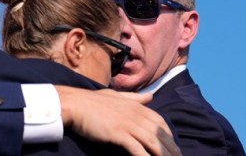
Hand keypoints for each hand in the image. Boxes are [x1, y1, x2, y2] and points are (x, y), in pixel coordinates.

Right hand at [56, 86, 179, 155]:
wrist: (74, 104)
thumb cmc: (91, 101)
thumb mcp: (115, 96)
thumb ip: (134, 98)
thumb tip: (151, 96)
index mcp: (136, 105)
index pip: (160, 122)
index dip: (169, 136)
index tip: (172, 147)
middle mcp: (135, 114)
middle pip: (160, 134)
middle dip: (171, 149)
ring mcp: (128, 124)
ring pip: (153, 143)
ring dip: (163, 155)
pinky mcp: (119, 134)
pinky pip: (138, 149)